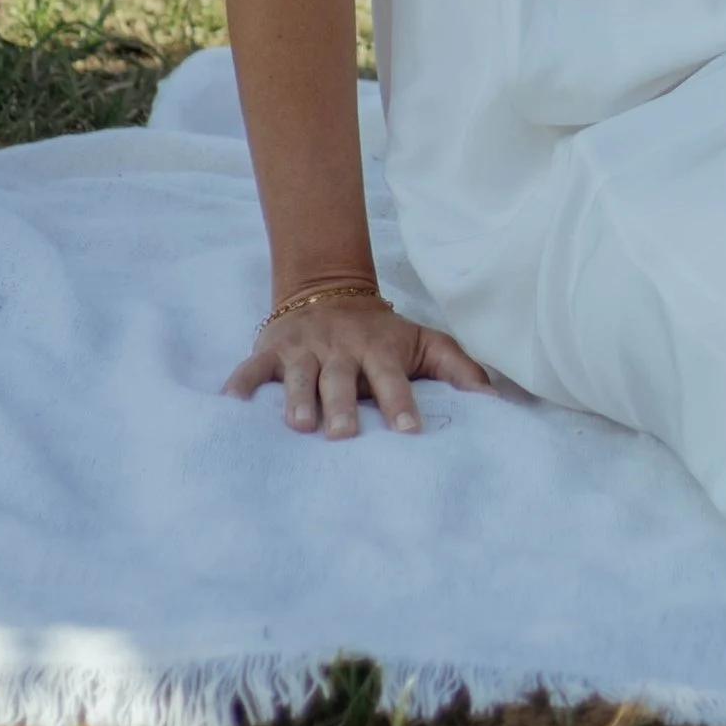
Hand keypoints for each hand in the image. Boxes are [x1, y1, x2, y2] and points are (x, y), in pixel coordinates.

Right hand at [226, 292, 492, 437]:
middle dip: (343, 406)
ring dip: (299, 398)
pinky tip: (230, 404)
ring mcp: (304, 348)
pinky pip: (254, 367)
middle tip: (344, 435)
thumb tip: (495, 403)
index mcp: (378, 349)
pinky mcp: (272, 350)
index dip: (401, 403)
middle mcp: (341, 348)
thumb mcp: (424, 342)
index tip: (409, 432)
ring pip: (301, 374)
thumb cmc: (383, 332)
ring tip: (300, 426)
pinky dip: (242, 383)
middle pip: (342, 379)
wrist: (328, 290)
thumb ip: (458, 368)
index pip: (392, 378)